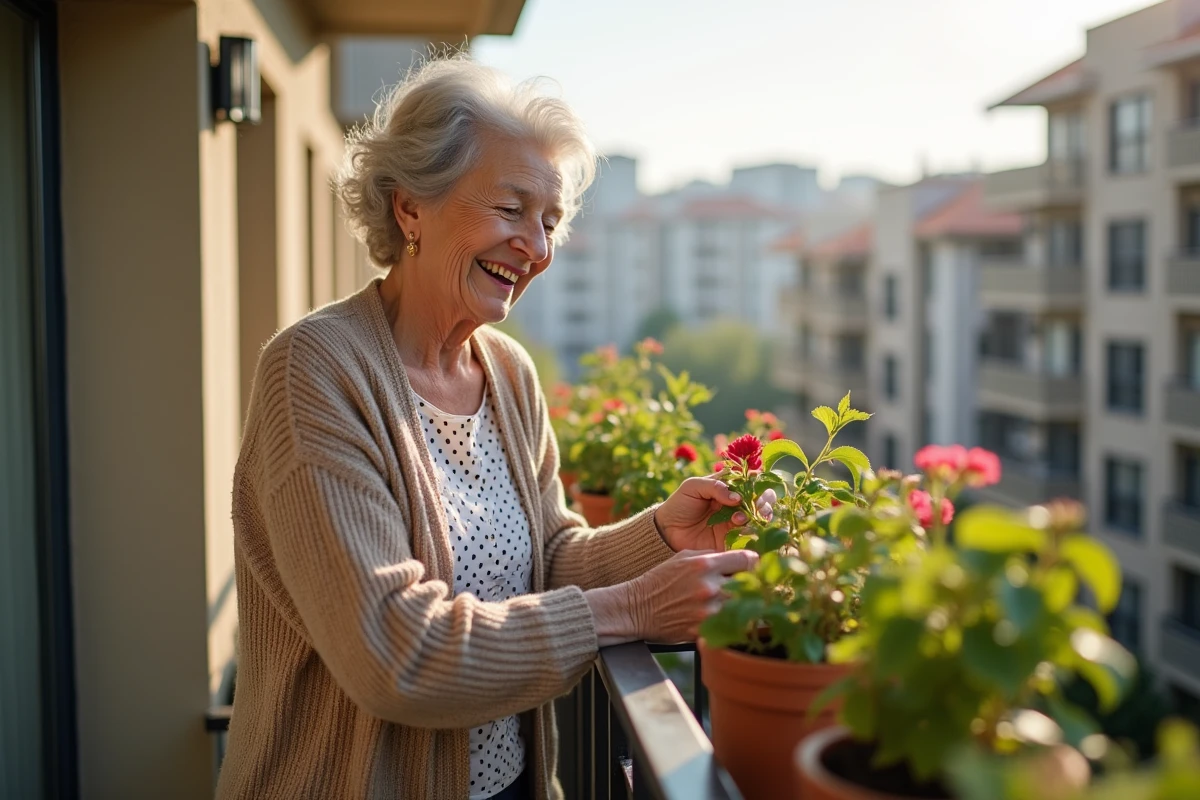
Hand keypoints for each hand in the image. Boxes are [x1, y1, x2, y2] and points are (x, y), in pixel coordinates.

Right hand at [585, 550, 759, 645]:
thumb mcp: (684, 557)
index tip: (753, 567)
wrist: (637, 608)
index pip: (748, 559)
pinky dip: (730, 623)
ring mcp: (707, 611)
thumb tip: (741, 558)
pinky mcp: (703, 630)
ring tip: (739, 604)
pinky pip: (728, 626)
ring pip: (741, 608)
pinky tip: (726, 619)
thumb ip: (713, 556)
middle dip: (750, 585)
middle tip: (750, 587)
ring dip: (741, 605)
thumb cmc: (661, 580)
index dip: (753, 563)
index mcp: (705, 564)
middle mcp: (709, 587)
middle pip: (750, 585)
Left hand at [653, 476, 775, 551]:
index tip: (756, 484)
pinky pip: (750, 535)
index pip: (751, 482)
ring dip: (759, 515)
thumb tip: (737, 497)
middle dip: (765, 500)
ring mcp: (737, 523)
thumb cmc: (680, 504)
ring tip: (742, 516)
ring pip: (760, 517)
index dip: (758, 482)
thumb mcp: (692, 486)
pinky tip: (740, 526)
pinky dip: (751, 530)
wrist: (667, 531)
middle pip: (762, 500)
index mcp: (729, 488)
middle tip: (757, 503)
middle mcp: (737, 505)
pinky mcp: (734, 540)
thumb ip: (714, 486)